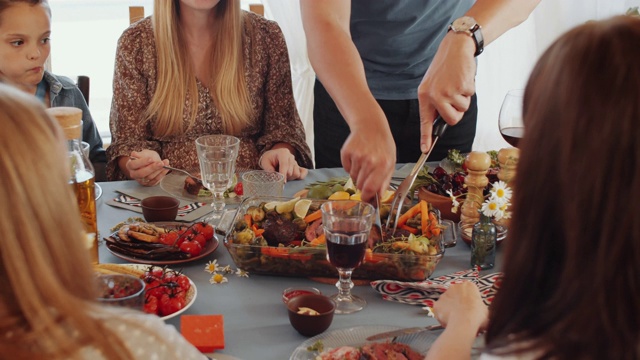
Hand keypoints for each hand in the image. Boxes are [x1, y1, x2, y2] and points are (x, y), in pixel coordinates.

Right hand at [126, 150, 169, 185]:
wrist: (150, 162)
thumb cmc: (145, 157)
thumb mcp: (144, 153)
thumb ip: (140, 154)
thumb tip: (134, 154)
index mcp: (130, 165)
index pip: (134, 164)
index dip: (142, 162)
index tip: (150, 159)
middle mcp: (134, 174)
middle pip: (142, 173)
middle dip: (152, 168)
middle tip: (161, 163)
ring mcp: (141, 180)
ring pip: (150, 177)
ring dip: (159, 170)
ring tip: (166, 163)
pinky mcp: (148, 184)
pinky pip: (156, 180)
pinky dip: (162, 174)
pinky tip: (167, 168)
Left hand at [260, 147, 307, 180]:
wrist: (273, 156)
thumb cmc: (269, 159)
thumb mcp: (265, 162)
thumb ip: (269, 169)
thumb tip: (275, 177)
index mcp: (283, 153)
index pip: (285, 164)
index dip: (283, 174)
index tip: (282, 182)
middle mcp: (291, 157)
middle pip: (291, 171)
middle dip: (285, 177)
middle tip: (278, 178)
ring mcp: (296, 162)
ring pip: (296, 174)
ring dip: (290, 178)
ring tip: (283, 176)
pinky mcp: (299, 167)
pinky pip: (303, 173)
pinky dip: (299, 177)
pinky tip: (292, 178)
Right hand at [340, 117, 394, 202]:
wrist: (370, 126)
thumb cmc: (383, 145)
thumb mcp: (390, 162)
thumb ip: (384, 181)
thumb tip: (377, 197)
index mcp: (383, 165)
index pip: (370, 188)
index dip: (367, 197)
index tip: (366, 198)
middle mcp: (369, 161)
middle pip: (360, 185)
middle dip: (363, 184)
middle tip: (367, 175)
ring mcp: (357, 156)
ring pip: (353, 177)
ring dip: (357, 174)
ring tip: (364, 162)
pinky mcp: (346, 152)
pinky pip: (346, 168)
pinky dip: (350, 166)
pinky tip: (357, 157)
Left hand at [417, 32, 476, 151]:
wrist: (455, 48)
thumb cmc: (446, 68)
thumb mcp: (433, 85)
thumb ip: (435, 102)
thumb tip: (441, 120)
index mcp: (425, 96)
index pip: (425, 121)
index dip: (426, 137)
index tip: (424, 150)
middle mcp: (434, 96)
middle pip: (451, 120)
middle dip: (458, 112)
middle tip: (456, 97)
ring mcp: (447, 91)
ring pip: (463, 109)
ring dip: (464, 98)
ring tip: (458, 83)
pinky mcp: (460, 86)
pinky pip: (470, 96)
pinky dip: (470, 88)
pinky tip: (463, 77)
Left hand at [433, 282, 487, 331]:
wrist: (464, 323)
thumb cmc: (477, 316)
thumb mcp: (485, 310)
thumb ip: (479, 306)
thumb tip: (479, 311)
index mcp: (469, 286)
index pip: (468, 290)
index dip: (469, 299)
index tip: (470, 307)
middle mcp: (455, 286)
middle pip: (455, 294)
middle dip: (457, 302)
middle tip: (462, 313)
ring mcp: (444, 295)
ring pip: (446, 301)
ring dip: (449, 308)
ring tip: (455, 319)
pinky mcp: (437, 304)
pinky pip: (439, 310)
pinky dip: (442, 315)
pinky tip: (448, 322)